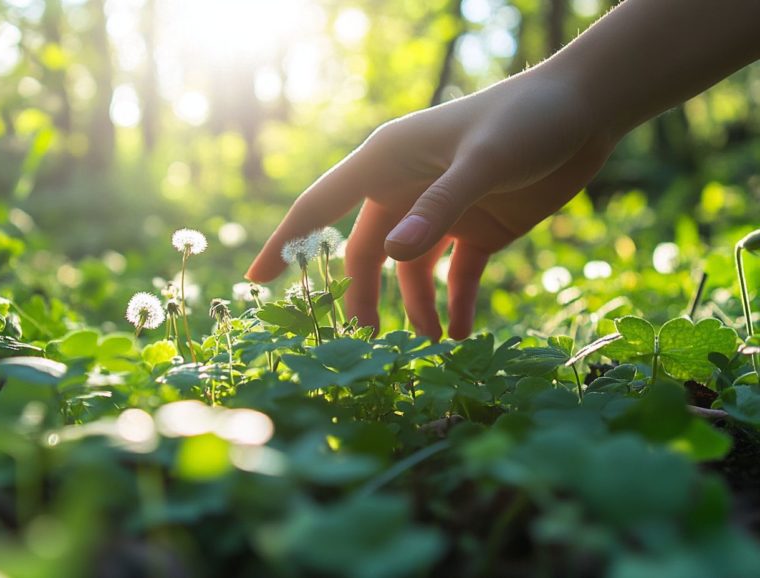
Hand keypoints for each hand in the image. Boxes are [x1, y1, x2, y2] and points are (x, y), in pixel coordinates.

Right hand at [247, 65, 616, 339]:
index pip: (321, 206)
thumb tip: (394, 255)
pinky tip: (461, 333)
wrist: (587, 110)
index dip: (287, 242)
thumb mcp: (484, 161)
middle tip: (366, 344)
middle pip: (367, 253)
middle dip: (364, 297)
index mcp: (388, 162)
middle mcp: (407, 188)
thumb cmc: (528, 119)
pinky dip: (456, 304)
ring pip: (411, 272)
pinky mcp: (477, 229)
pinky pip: (457, 276)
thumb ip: (440, 207)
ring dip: (415, 309)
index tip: (258, 281)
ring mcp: (442, 211)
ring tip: (431, 346)